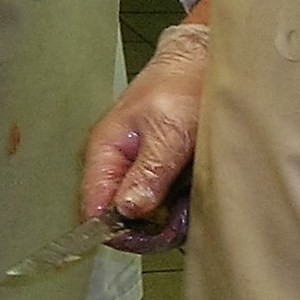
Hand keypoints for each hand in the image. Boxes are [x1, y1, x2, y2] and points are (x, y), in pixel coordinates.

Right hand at [79, 20, 208, 251]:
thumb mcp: (170, 132)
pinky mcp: (158, 174)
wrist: (206, 64)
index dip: (114, 228)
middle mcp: (117, 164)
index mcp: (106, 149)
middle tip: (177, 221)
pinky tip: (192, 196)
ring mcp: (137, 170)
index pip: (93, 204)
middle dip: (147, 227)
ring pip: (142, 216)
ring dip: (166, 219)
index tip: (144, 236)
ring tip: (189, 202)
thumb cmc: (183, 87)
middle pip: (118, 216)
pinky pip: (161, 205)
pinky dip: (178, 208)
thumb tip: (127, 209)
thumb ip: (149, 171)